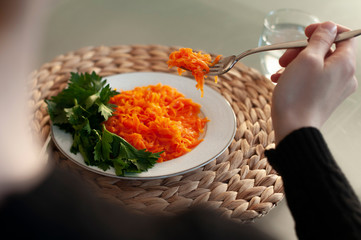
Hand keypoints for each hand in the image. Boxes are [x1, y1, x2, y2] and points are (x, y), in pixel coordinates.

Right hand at [270, 21, 357, 144]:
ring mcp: (334, 90)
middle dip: (303, 50)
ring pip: (317, 66)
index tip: (306, 33)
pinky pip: (313, 80)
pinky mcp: (323, 99)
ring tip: (279, 71)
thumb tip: (328, 28)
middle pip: (327, 51)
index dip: (324, 30)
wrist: (293, 129)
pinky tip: (281, 80)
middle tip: (286, 57)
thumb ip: (320, 40)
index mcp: (345, 64)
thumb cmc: (298, 96)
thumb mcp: (306, 59)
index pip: (345, 36)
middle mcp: (345, 77)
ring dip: (296, 64)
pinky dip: (297, 76)